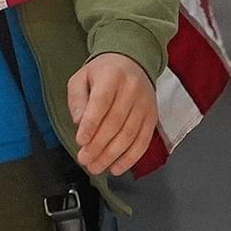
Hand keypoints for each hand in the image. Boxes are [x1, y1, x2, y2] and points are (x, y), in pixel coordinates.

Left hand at [67, 52, 158, 176]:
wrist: (131, 62)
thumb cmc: (101, 73)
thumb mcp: (81, 78)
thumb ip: (77, 99)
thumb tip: (79, 122)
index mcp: (112, 77)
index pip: (102, 103)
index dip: (91, 124)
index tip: (80, 141)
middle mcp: (132, 90)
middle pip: (116, 122)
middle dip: (98, 145)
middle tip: (84, 160)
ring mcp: (145, 104)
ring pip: (130, 134)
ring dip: (112, 155)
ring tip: (96, 167)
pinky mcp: (153, 117)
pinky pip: (143, 140)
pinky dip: (131, 157)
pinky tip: (117, 168)